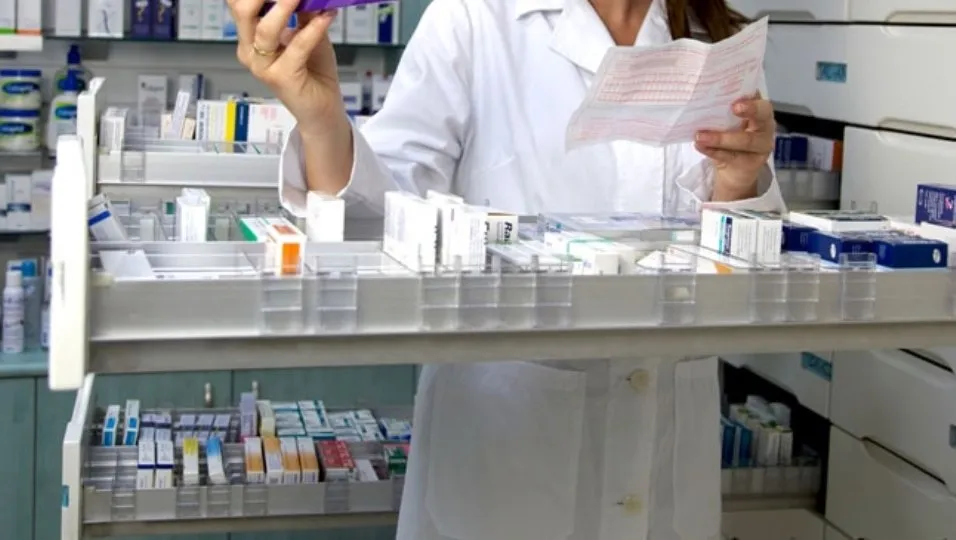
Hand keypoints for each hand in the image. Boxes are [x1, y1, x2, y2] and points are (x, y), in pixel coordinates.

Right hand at [228, 0, 342, 134]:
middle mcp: (250, 51)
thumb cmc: (313, 71)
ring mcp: (262, 66)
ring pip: (265, 28)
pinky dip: (314, 29)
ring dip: (285, 6)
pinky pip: (297, 47)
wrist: (322, 109)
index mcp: (249, 37)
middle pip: (242, 9)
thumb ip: (302, 11)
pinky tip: (327, 16)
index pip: (240, 3)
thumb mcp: (306, 32)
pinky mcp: (281, 78)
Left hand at [694, 96, 775, 200]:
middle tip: (734, 108)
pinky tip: (700, 146)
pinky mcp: (750, 164)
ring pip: (745, 140)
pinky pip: (731, 156)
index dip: (753, 98)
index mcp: (759, 111)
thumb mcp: (727, 121)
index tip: (739, 97)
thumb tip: (701, 98)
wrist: (731, 171)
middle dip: (751, 110)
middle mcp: (765, 127)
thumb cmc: (729, 137)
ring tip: (700, 136)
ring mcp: (760, 147)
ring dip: (721, 138)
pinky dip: (713, 151)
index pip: (760, 99)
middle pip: (762, 116)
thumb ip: (722, 110)